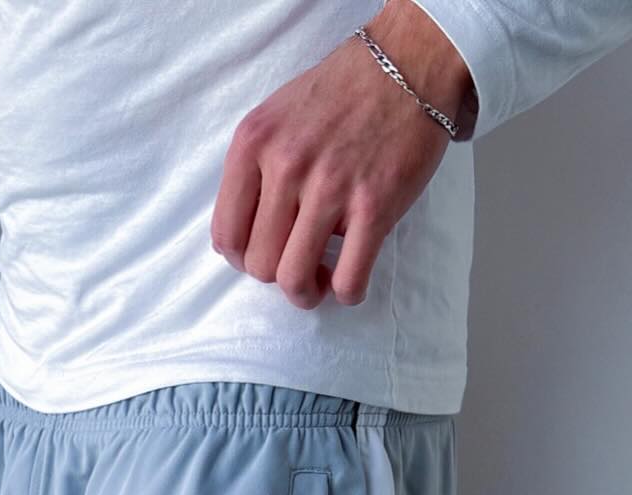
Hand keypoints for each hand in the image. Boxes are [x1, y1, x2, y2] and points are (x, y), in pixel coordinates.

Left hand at [211, 2, 471, 309]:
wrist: (405, 64)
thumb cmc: (340, 94)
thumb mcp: (276, 117)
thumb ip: (255, 169)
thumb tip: (245, 234)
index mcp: (254, 143)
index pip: (226, 235)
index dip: (242, 260)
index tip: (264, 255)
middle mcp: (286, 165)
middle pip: (259, 265)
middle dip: (277, 276)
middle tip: (297, 264)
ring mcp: (330, 187)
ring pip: (295, 279)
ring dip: (307, 293)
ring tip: (321, 280)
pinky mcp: (374, 206)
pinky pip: (349, 279)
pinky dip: (347, 292)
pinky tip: (349, 279)